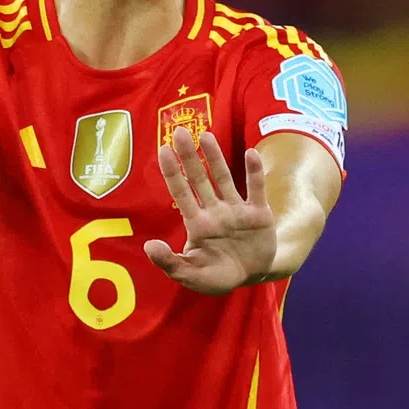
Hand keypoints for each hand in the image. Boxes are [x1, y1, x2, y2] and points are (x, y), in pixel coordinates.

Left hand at [144, 127, 276, 294]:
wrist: (252, 277)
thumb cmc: (216, 275)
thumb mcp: (190, 275)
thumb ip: (170, 262)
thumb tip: (149, 246)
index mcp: (197, 224)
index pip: (181, 193)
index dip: (172, 172)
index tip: (163, 150)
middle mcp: (215, 211)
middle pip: (199, 179)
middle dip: (189, 157)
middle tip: (180, 131)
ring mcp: (236, 210)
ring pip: (224, 178)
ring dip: (215, 158)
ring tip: (205, 136)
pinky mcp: (259, 214)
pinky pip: (256, 189)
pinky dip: (254, 172)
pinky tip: (251, 153)